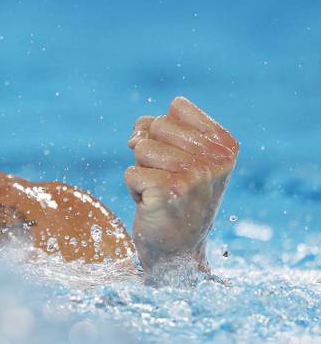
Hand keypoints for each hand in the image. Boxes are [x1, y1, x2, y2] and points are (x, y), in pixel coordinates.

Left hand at [124, 96, 238, 272]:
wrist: (177, 249)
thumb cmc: (175, 194)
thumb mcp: (177, 154)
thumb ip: (156, 128)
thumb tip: (135, 136)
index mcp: (225, 144)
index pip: (177, 106)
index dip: (165, 131)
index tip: (180, 158)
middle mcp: (215, 159)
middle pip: (155, 125)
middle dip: (150, 151)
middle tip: (167, 178)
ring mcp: (194, 175)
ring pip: (140, 147)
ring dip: (142, 171)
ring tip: (160, 192)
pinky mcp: (168, 191)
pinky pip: (130, 172)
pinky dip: (134, 189)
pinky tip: (153, 205)